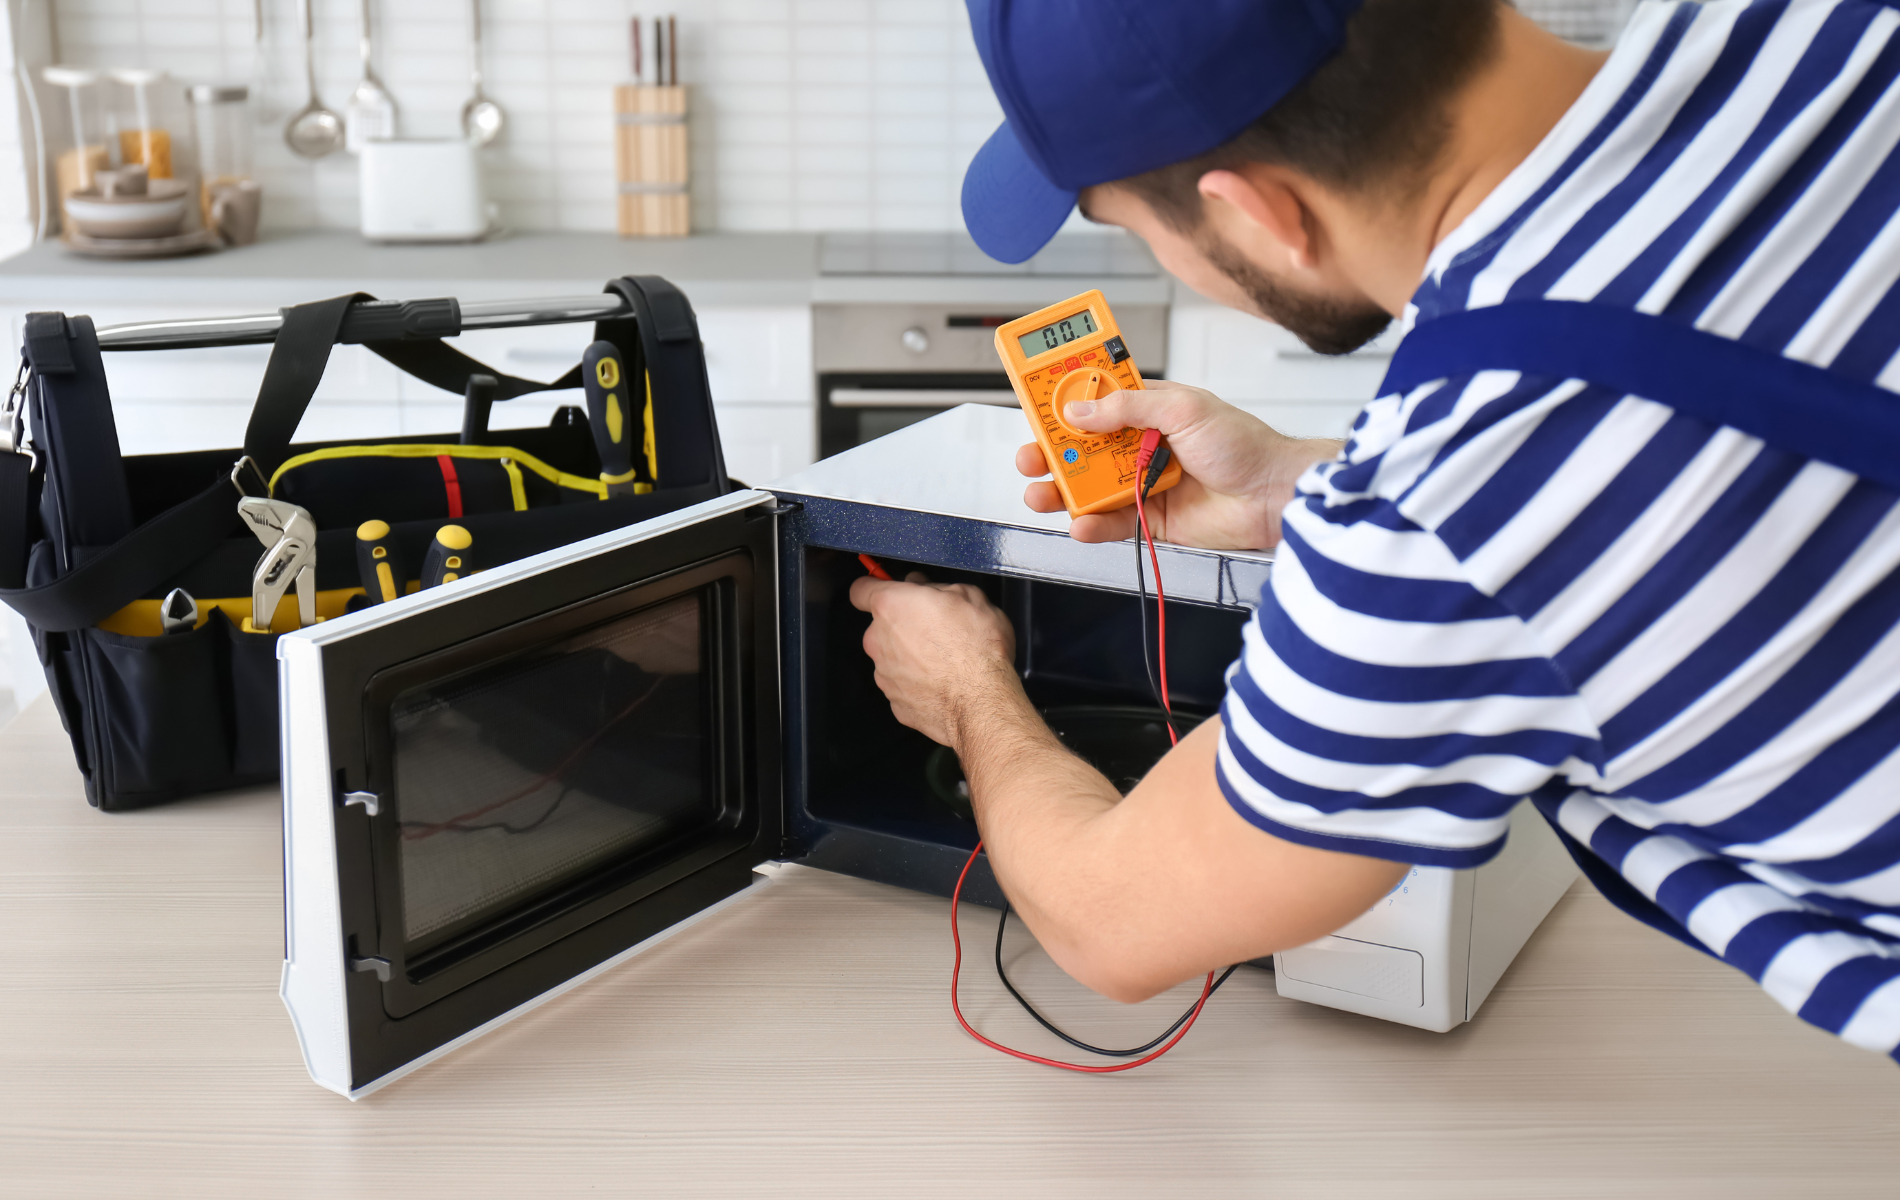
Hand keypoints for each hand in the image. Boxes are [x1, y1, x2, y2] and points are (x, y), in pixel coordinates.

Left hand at [849, 572, 1019, 747]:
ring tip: (946, 660)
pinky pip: (903, 686)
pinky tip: (943, 682)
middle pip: (881, 627)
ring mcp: (884, 674)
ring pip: (892, 658)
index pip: (861, 590)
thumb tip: (926, 587)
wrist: (981, 701)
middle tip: (936, 628)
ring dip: (911, 656)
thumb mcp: (969, 596)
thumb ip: (937, 587)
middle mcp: (878, 640)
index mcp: (890, 606)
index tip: (891, 591)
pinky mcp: (895, 703)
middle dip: (904, 626)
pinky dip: (919, 683)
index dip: (876, 587)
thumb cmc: (976, 648)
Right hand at [1016, 381, 1341, 549]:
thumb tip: (1080, 411)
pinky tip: (1080, 524)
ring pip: (1090, 487)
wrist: (1273, 495)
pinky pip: (1112, 523)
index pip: (1096, 402)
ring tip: (1042, 493)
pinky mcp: (1151, 519)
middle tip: (1032, 457)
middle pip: (1083, 448)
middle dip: (1053, 452)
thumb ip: (1128, 407)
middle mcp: (1141, 444)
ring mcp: (1142, 482)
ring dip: (1062, 491)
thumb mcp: (1183, 409)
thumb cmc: (1243, 445)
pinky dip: (1092, 525)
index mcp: (1149, 409)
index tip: (1037, 406)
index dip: (1065, 402)